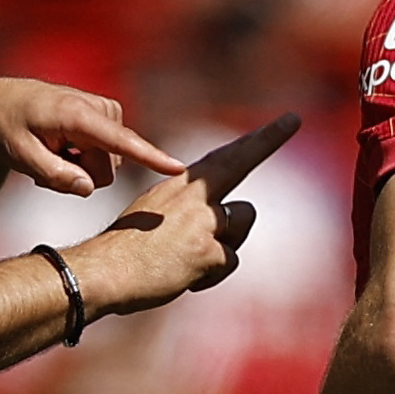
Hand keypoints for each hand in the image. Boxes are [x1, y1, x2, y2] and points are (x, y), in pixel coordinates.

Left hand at [0, 78, 183, 195]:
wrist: (6, 102)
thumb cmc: (10, 128)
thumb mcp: (20, 157)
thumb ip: (54, 176)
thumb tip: (89, 188)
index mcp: (78, 116)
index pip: (120, 142)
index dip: (150, 157)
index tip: (179, 168)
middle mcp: (100, 110)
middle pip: (106, 171)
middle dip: (77, 175)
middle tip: (46, 159)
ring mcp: (108, 114)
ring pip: (107, 167)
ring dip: (77, 168)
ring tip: (52, 151)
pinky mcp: (110, 119)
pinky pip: (107, 158)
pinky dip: (82, 160)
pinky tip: (61, 147)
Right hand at [68, 112, 300, 314]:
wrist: (102, 271)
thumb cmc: (125, 251)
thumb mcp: (154, 217)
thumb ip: (193, 212)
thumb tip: (231, 220)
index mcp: (178, 185)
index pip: (225, 157)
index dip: (259, 140)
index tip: (287, 121)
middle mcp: (193, 196)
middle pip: (240, 172)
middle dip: (267, 141)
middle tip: (292, 118)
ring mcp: (203, 221)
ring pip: (239, 226)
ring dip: (224, 245)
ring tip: (186, 259)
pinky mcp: (207, 250)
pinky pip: (229, 262)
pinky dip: (211, 275)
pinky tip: (183, 275)